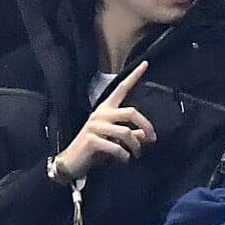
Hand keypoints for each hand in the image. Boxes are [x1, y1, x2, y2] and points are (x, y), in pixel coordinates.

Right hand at [56, 61, 155, 178]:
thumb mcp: (114, 139)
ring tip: (135, 154)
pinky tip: (123, 159)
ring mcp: (95, 126)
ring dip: (135, 147)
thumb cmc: (94, 149)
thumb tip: (145, 135)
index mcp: (106, 109)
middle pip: (131, 112)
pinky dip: (124, 156)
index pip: (122, 89)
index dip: (134, 76)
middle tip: (153, 139)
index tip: (146, 63)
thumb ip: (130, 135)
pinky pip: (116, 147)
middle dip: (146, 125)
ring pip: (126, 132)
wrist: (72, 161)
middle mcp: (100, 114)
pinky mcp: (92, 139)